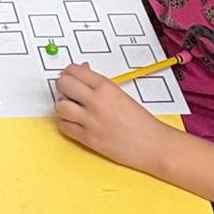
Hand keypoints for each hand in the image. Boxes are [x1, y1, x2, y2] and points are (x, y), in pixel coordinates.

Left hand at [54, 63, 170, 171]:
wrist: (153, 145)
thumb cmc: (140, 120)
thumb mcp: (119, 93)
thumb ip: (97, 82)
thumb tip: (81, 69)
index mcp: (106, 87)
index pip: (73, 70)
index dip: (69, 73)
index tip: (71, 77)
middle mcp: (96, 101)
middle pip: (62, 84)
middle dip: (63, 87)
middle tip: (69, 92)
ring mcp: (91, 121)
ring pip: (59, 106)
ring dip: (63, 107)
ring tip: (73, 109)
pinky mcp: (88, 139)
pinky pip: (64, 127)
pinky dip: (66, 124)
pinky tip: (76, 123)